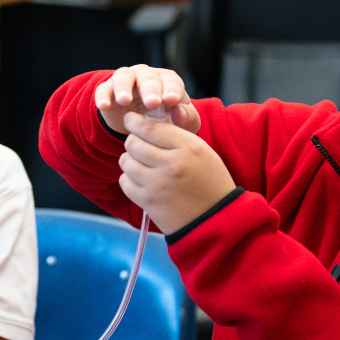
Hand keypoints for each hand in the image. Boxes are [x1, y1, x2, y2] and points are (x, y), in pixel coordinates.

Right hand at [95, 65, 200, 135]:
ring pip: (124, 77)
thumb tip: (179, 112)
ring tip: (125, 101)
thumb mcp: (181, 123)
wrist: (139, 127)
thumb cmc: (165, 121)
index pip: (171, 81)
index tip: (172, 101)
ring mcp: (125, 81)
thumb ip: (187, 118)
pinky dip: (103, 96)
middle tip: (153, 102)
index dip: (172, 89)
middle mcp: (146, 76)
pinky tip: (104, 106)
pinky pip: (103, 90)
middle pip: (148, 78)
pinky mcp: (107, 90)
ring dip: (124, 88)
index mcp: (167, 81)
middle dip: (150, 89)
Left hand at [119, 112, 235, 233]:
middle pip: (133, 143)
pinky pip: (125, 182)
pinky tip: (141, 180)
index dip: (134, 121)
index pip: (150, 127)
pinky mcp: (148, 202)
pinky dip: (129, 179)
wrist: (215, 219)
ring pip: (126, 161)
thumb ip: (176, 137)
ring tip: (141, 164)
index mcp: (188, 147)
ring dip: (130, 160)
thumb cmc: (210, 182)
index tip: (130, 120)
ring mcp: (157, 184)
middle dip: (133, 141)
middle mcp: (171, 164)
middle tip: (139, 145)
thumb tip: (147, 125)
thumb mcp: (202, 152)